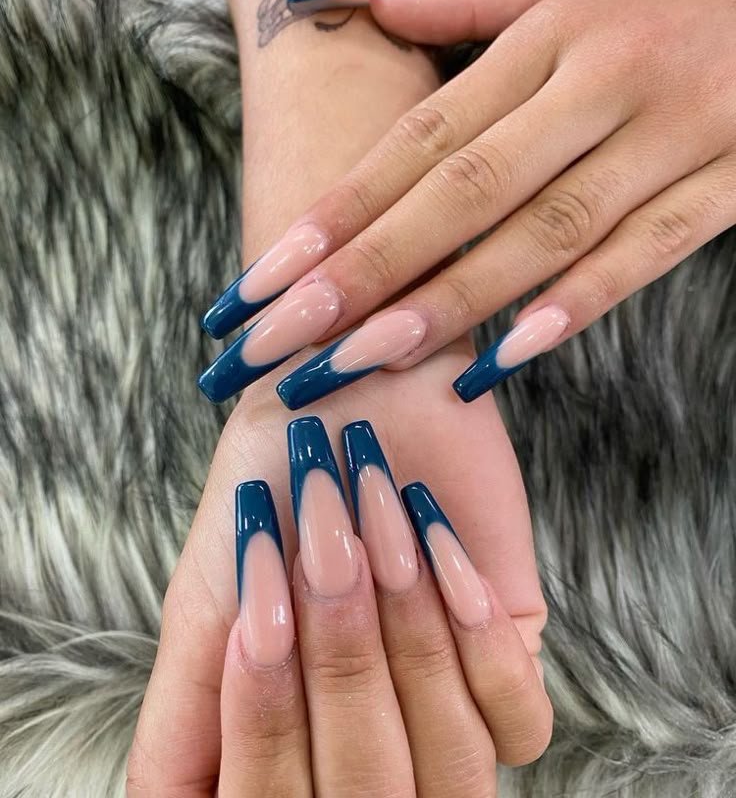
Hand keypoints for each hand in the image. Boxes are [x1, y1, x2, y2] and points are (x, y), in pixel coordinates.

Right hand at [127, 341, 549, 795]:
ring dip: (407, 634)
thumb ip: (184, 722)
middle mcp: (364, 759)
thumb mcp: (207, 607)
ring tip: (377, 523)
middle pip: (365, 793)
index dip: (265, 729)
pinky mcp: (512, 676)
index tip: (258, 619)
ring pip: (448, 765)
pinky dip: (474, 635)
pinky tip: (437, 544)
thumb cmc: (269, 491)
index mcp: (279, 757)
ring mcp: (445, 726)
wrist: (353, 398)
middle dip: (338, 660)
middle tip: (321, 545)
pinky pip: (516, 720)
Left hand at [199, 0, 735, 408]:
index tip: (271, 272)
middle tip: (289, 335)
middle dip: (370, 269)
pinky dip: (580, 301)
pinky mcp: (727, 181)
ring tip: (368, 356)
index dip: (344, 206)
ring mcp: (666, 136)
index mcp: (548, 39)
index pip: (425, 135)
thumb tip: (370, 4)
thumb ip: (470, 2)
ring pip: (548, 229)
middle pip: (466, 190)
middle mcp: (597, 86)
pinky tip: (509, 353)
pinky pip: (648, 250)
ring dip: (454, 300)